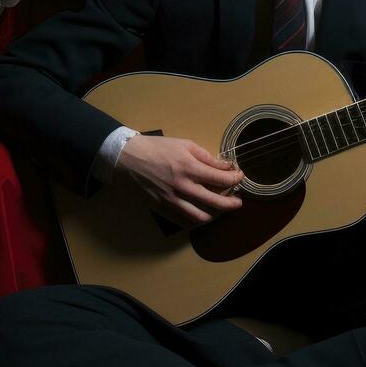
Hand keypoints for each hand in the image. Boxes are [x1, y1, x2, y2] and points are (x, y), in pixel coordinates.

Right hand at [116, 134, 243, 226]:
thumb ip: (206, 157)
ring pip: (200, 217)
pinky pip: (184, 222)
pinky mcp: (162, 209)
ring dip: (215, 215)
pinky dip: (196, 221)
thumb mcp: (184, 144)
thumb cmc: (156, 148)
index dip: (235, 179)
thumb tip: (225, 166)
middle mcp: (182, 187)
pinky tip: (201, 214)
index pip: (220, 179)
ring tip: (220, 209)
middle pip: (215, 202)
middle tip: (238, 201)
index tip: (239, 176)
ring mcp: (172, 200)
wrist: (126, 159)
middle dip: (232, 203)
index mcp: (189, 167)